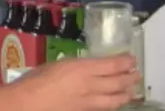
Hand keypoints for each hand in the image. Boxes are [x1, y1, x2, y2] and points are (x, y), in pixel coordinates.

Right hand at [13, 54, 137, 110]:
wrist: (27, 104)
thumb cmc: (36, 80)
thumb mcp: (59, 65)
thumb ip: (76, 67)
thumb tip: (85, 68)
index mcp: (83, 68)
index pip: (113, 65)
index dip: (125, 62)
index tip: (132, 59)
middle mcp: (90, 86)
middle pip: (118, 83)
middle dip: (130, 78)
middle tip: (137, 74)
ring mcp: (88, 103)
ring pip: (114, 100)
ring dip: (126, 94)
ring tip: (132, 91)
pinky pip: (103, 109)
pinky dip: (112, 105)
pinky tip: (114, 104)